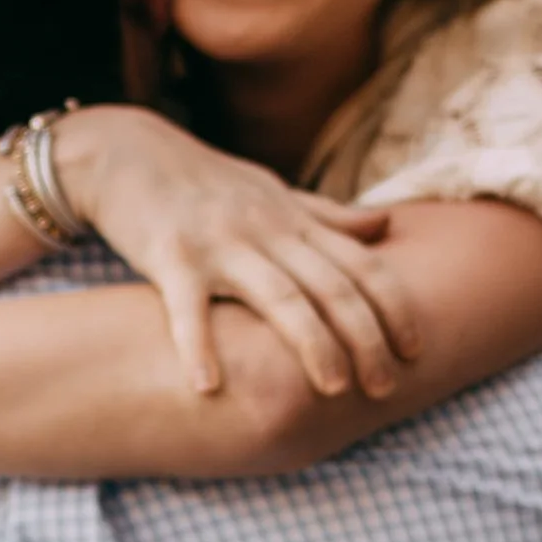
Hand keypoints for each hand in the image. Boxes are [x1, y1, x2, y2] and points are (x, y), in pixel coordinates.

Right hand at [53, 106, 420, 398]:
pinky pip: (188, 306)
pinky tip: (208, 388)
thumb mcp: (272, 192)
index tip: (416, 350)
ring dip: (312, 345)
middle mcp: (266, 230)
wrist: (125, 151)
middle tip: (385, 388)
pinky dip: (198, 346)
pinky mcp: (170, 256)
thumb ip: (328, 216)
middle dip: (366, 338)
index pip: (361, 264)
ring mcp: (220, 243)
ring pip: (280, 297)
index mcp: (293, 221)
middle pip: (331, 287)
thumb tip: (386, 227)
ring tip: (334, 390)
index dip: (395, 307)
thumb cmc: (204, 181)